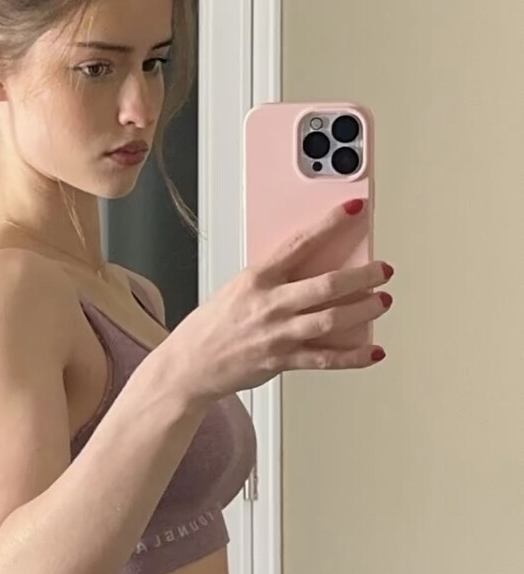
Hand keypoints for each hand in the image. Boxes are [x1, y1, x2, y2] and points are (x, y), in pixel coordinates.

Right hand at [162, 202, 390, 407]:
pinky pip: (326, 359)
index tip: (354, 210)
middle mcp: (271, 304)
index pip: (301, 243)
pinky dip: (354, 356)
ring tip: (382, 301)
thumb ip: (275, 279)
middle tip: (382, 270)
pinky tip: (372, 350)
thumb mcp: (239, 288)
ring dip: (363, 309)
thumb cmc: (213, 325)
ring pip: (332, 319)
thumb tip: (313, 267)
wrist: (191, 364)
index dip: (331, 224)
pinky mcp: (283, 361)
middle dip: (362, 275)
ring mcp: (279, 334)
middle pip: (326, 285)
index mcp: (258, 278)